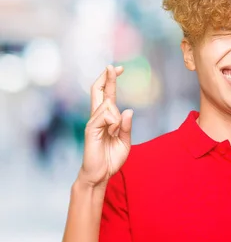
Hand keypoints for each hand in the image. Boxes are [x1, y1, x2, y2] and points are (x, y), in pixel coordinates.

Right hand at [78, 65, 133, 187]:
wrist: (100, 174)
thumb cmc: (111, 158)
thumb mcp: (124, 141)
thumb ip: (126, 127)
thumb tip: (129, 110)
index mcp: (106, 118)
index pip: (107, 94)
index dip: (111, 80)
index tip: (118, 68)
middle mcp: (97, 117)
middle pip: (98, 91)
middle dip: (106, 78)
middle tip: (113, 66)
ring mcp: (93, 122)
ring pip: (108, 105)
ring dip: (117, 118)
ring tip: (114, 133)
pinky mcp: (90, 129)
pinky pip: (105, 116)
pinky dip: (113, 123)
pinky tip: (111, 133)